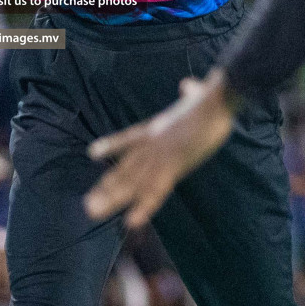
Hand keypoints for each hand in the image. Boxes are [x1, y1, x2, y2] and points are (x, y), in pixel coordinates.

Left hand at [84, 68, 236, 227]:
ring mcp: (160, 155)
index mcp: (156, 128)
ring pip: (132, 182)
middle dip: (107, 188)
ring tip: (94, 212)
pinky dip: (143, 207)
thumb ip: (190, 92)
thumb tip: (189, 83)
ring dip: (113, 199)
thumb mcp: (196, 94)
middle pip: (126, 168)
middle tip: (88, 205)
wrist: (215, 101)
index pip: (127, 138)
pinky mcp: (174, 164)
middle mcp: (152, 143)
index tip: (92, 153)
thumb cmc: (211, 99)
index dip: (110, 146)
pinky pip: (155, 191)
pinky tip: (131, 222)